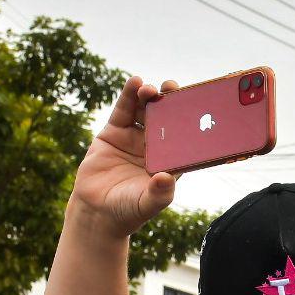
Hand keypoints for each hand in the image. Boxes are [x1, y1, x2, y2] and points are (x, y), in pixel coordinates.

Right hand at [70, 75, 181, 237]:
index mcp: (170, 161)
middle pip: (167, 119)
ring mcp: (135, 137)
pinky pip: (124, 110)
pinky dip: (129, 95)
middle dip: (171, 103)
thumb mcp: (147, 204)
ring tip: (151, 89)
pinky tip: (135, 82)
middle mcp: (155, 146)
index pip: (184, 137)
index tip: (197, 106)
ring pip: (145, 111)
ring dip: (150, 96)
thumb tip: (166, 178)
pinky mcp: (115, 132)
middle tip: (173, 88)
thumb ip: (160, 193)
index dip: (190, 122)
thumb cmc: (128, 211)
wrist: (97, 211)